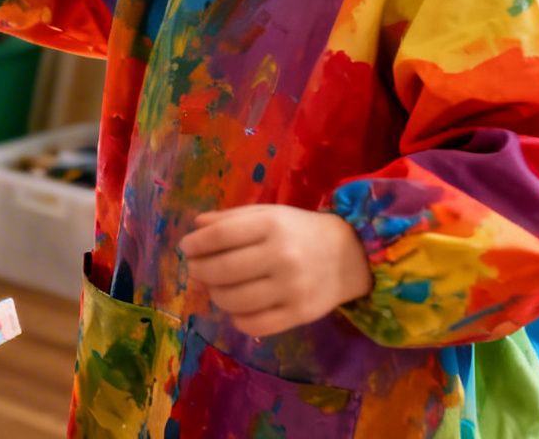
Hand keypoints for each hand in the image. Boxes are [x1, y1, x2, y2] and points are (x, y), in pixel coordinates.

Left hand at [179, 206, 373, 337]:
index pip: (220, 236)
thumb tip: (196, 228)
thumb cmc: (299, 231)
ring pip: (233, 300)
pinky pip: (254, 325)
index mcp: (272, 225)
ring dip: (216, 295)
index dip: (196, 244)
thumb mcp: (268, 214)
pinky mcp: (299, 315)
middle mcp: (282, 256)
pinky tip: (237, 308)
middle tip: (196, 269)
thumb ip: (231, 219)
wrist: (351, 256)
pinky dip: (237, 318)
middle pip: (222, 270)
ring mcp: (292, 288)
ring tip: (217, 287)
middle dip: (200, 271)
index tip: (187, 248)